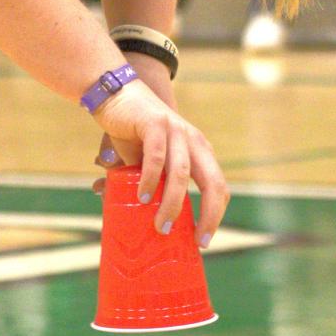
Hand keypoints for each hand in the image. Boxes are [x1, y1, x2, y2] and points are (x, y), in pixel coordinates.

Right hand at [93, 75, 228, 243]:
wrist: (116, 95)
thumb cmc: (133, 134)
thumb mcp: (148, 164)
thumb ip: (153, 185)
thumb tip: (144, 222)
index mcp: (199, 151)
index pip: (219, 186)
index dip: (215, 214)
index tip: (202, 240)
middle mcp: (194, 141)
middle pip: (213, 183)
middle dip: (209, 215)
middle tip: (196, 240)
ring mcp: (176, 130)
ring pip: (183, 174)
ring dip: (173, 203)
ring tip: (161, 226)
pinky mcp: (155, 123)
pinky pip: (158, 156)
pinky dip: (152, 179)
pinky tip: (143, 197)